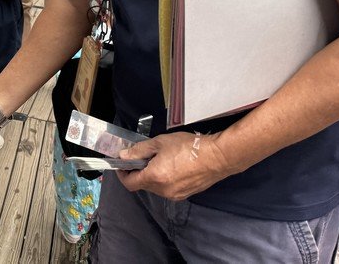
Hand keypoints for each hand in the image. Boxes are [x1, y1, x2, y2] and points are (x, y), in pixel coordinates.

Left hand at [116, 132, 231, 200]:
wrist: (217, 157)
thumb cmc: (190, 147)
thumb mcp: (159, 143)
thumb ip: (139, 150)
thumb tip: (124, 156)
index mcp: (155, 177)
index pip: (130, 184)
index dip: (122, 174)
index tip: (121, 165)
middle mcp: (164, 191)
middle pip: (142, 185)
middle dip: (138, 172)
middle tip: (141, 157)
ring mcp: (175, 195)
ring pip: (155, 187)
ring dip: (152, 175)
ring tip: (160, 158)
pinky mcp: (185, 194)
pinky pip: (168, 188)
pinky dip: (164, 179)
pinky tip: (172, 165)